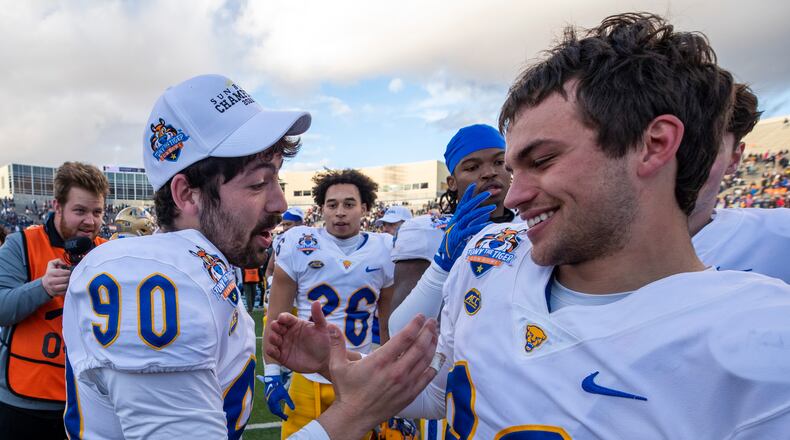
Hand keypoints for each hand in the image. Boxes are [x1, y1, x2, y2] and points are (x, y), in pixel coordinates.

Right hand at [41, 258, 70, 297]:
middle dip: (70, 277)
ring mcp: (53, 288)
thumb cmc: (50, 274)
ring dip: (69, 283)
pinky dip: (68, 288)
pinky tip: (67, 286)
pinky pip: (65, 291)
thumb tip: (65, 264)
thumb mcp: (51, 265)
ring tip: (69, 281)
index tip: (69, 272)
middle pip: (66, 279)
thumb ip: (58, 261)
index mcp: (51, 273)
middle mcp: (51, 281)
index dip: (69, 272)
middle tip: (70, 276)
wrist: (44, 284)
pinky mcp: (56, 293)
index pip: (65, 272)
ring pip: (66, 285)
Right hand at [257, 374, 293, 419]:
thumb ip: (289, 402)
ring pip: (272, 410)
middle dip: (280, 415)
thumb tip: (293, 409)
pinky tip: (279, 410)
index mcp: (273, 402)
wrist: (272, 381)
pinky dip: (275, 409)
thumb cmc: (279, 387)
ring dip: (277, 413)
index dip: (282, 415)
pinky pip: (271, 407)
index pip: (278, 411)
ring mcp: (267, 401)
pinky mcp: (267, 399)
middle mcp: (269, 402)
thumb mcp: (285, 394)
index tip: (287, 418)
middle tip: (286, 417)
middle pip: (274, 412)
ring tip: (283, 415)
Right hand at [265, 301, 331, 375]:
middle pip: (276, 326)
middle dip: (274, 326)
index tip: (282, 318)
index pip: (285, 318)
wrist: (323, 361)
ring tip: (277, 339)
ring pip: (272, 338)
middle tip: (277, 328)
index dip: (283, 317)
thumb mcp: (322, 328)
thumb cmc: (322, 343)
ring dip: (272, 337)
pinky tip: (274, 350)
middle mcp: (287, 333)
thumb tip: (316, 302)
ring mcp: (284, 344)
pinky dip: (271, 350)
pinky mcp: (281, 356)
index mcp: (295, 324)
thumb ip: (318, 316)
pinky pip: (272, 352)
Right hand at [318, 314, 439, 438]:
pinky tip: (436, 357)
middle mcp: (396, 371)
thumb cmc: (346, 390)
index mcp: (380, 361)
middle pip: (419, 346)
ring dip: (432, 345)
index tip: (419, 316)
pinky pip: (426, 377)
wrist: (354, 416)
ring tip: (434, 334)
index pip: (404, 338)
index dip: (414, 324)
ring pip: (425, 360)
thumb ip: (336, 343)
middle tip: (432, 321)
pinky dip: (433, 365)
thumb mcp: (337, 365)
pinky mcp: (409, 394)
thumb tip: (330, 325)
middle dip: (428, 331)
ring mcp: (405, 384)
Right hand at [434, 183, 494, 270]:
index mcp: (456, 218)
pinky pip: (469, 230)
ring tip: (492, 207)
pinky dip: (478, 226)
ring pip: (469, 216)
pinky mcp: (458, 237)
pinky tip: (487, 224)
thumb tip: (486, 215)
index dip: (467, 194)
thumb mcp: (465, 231)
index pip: (462, 203)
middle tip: (488, 193)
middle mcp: (455, 221)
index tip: (473, 185)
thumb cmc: (455, 244)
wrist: (444, 258)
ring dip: (481, 211)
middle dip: (477, 199)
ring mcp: (456, 228)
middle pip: (466, 207)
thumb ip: (475, 222)